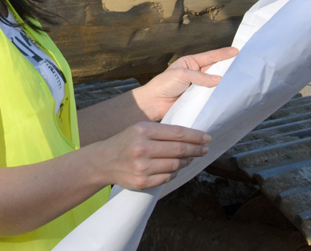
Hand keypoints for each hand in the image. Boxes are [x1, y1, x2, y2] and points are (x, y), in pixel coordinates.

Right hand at [91, 122, 210, 190]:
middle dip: (196, 149)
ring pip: (175, 165)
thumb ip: (161, 132)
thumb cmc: (126, 141)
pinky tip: (176, 167)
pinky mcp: (142, 182)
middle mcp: (142, 148)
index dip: (195, 136)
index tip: (206, 137)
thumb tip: (190, 137)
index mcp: (143, 130)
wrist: (104, 161)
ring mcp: (142, 167)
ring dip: (187, 162)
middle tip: (205, 149)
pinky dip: (175, 172)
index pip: (177, 133)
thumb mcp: (140, 129)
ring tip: (191, 158)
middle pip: (179, 150)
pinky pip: (167, 177)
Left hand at [136, 47, 237, 120]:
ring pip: (214, 83)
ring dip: (224, 83)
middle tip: (243, 64)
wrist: (153, 102)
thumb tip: (219, 80)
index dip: (223, 54)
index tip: (237, 50)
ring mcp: (197, 87)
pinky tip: (228, 96)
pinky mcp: (197, 99)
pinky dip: (218, 96)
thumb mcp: (182, 75)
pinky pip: (210, 96)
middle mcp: (195, 74)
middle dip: (228, 67)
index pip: (210, 56)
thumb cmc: (164, 84)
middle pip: (215, 69)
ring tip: (240, 80)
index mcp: (190, 63)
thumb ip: (200, 77)